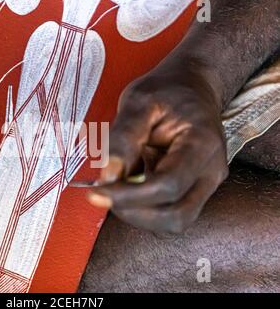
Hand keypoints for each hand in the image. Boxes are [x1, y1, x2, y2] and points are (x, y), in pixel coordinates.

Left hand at [87, 71, 228, 232]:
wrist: (190, 87)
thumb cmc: (166, 91)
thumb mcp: (138, 102)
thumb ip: (122, 138)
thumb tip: (108, 175)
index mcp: (202, 145)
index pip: (168, 185)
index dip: (129, 195)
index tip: (97, 192)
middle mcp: (211, 171)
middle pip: (176, 216)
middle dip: (134, 212)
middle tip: (104, 193)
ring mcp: (205, 184)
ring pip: (174, 221)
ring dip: (138, 213)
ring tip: (117, 186)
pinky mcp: (193, 190)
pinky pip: (169, 212)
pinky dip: (143, 207)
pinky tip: (129, 185)